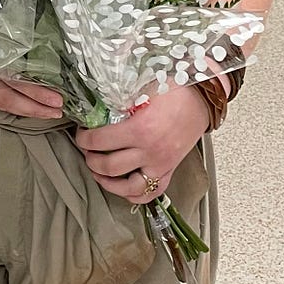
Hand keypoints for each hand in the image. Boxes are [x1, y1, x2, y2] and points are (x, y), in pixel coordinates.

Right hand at [0, 35, 63, 118]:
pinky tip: (22, 102)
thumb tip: (24, 42)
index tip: (57, 98)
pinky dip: (11, 102)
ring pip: (1, 100)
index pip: (13, 82)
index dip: (35, 92)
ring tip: (47, 110)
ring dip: (26, 107)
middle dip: (35, 107)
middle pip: (8, 98)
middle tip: (58, 110)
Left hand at [74, 82, 210, 202]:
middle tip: (87, 151)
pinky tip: (121, 186)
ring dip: (107, 182)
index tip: (81, 134)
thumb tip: (95, 99)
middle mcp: (151, 151)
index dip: (84, 139)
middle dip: (91, 160)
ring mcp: (161, 164)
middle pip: (109, 167)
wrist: (202, 100)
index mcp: (141, 129)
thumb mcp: (143, 87)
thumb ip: (119, 96)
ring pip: (127, 187)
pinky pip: (151, 193)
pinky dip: (134, 195)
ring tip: (98, 171)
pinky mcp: (170, 170)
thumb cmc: (175, 91)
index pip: (100, 141)